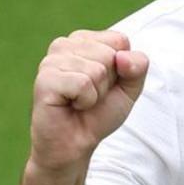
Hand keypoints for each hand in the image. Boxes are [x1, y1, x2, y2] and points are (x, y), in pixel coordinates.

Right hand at [27, 30, 148, 178]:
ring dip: (97, 94)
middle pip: (110, 54)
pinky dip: (85, 101)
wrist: (75, 144)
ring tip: (80, 102)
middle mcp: (64, 45)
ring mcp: (51, 60)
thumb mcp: (129, 88)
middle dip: (108, 83)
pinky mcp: (45, 79)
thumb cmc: (98, 113)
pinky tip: (70, 106)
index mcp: (83, 40)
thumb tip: (122, 57)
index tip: (104, 84)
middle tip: (90, 96)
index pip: (120, 40)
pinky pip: (83, 84)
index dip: (122, 69)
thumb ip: (138, 66)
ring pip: (97, 70)